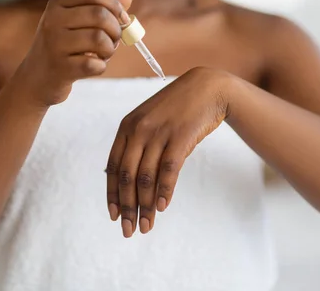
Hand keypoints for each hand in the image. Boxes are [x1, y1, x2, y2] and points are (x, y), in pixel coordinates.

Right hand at [23, 0, 132, 105]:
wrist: (35, 79)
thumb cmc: (61, 47)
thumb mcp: (74, 23)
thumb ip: (100, 9)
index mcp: (56, 5)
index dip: (113, 4)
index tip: (123, 18)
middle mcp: (52, 21)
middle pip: (99, 14)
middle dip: (116, 29)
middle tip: (114, 40)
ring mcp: (55, 45)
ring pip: (99, 39)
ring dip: (109, 49)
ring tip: (103, 54)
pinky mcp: (61, 69)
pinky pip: (95, 64)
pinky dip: (101, 67)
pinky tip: (93, 67)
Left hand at [105, 67, 234, 236]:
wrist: (207, 88)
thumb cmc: (177, 109)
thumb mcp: (150, 121)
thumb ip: (137, 145)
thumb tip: (128, 182)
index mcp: (126, 127)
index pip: (113, 167)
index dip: (112, 194)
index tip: (114, 216)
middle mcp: (139, 130)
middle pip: (127, 176)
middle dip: (127, 206)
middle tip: (129, 230)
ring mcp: (159, 132)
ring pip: (146, 177)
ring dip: (145, 206)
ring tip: (147, 225)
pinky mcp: (180, 136)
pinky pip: (168, 170)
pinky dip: (164, 191)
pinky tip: (163, 207)